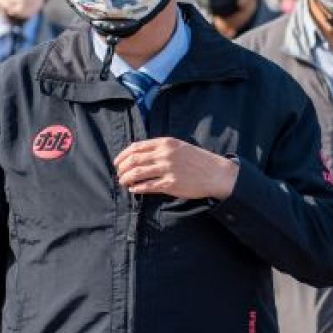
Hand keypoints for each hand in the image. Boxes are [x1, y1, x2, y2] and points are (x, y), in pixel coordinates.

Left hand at [114, 138, 238, 199]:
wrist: (215, 173)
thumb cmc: (197, 160)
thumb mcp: (178, 147)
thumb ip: (160, 148)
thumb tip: (138, 154)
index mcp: (165, 143)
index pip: (136, 147)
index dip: (123, 155)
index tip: (117, 162)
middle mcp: (164, 154)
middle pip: (133, 160)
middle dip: (121, 168)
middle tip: (119, 174)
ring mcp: (167, 169)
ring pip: (137, 173)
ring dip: (126, 179)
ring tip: (124, 182)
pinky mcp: (171, 184)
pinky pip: (148, 186)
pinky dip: (137, 188)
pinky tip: (134, 190)